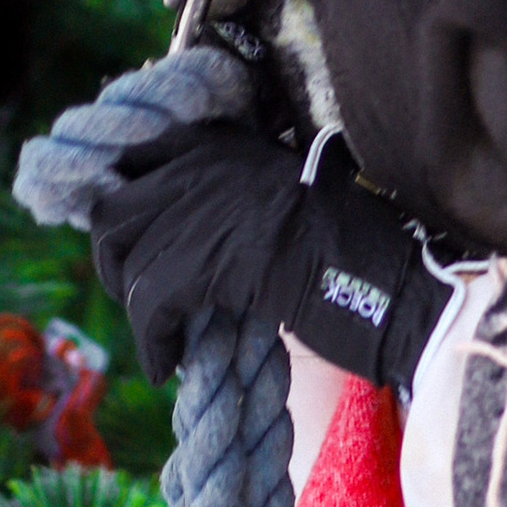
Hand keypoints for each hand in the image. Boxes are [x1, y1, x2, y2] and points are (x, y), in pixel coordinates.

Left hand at [85, 107, 455, 391]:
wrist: (393, 285)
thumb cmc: (348, 251)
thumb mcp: (275, 200)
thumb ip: (222, 197)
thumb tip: (158, 229)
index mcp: (226, 142)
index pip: (135, 157)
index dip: (123, 210)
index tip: (131, 250)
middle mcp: (211, 162)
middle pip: (113, 211)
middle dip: (117, 263)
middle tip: (144, 300)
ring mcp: (211, 205)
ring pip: (125, 258)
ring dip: (136, 308)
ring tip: (161, 338)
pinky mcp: (215, 257)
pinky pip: (150, 301)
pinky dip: (152, 342)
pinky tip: (167, 364)